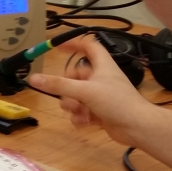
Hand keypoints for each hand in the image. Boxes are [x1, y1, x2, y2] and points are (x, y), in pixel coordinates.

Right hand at [26, 34, 158, 146]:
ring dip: (72, 105)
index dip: (73, 43)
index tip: (57, 46)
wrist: (137, 127)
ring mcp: (101, 95)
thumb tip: (34, 78)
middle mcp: (101, 78)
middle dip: (67, 88)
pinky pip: (83, 110)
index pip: (88, 46)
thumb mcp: (84, 91)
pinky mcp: (101, 111)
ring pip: (77, 95)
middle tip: (65, 96)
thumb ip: (58, 85)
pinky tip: (83, 122)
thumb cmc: (116, 102)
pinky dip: (80, 116)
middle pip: (76, 76)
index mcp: (102, 65)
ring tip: (77, 112)